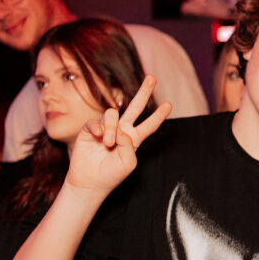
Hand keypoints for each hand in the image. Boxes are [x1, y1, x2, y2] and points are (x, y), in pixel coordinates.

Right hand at [65, 75, 171, 192]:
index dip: (158, 116)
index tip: (169, 105)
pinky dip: (97, 129)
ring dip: (111, 128)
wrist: (90, 182)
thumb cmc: (112, 175)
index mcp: (133, 139)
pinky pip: (95, 122)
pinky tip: (97, 138)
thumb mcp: (129, 162)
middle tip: (152, 77)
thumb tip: (120, 129)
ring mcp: (105, 128)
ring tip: (108, 143)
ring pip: (112, 114)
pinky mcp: (89, 130)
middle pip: (135, 107)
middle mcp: (121, 131)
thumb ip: (129, 144)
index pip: (149, 125)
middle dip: (144, 92)